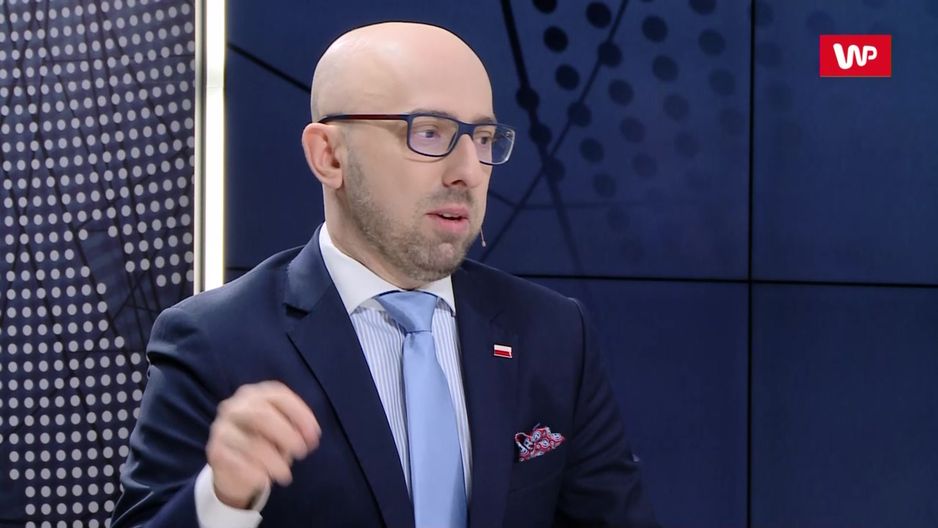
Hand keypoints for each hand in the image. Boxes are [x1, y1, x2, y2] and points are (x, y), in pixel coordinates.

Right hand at [206, 381, 320, 508]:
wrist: (233, 467)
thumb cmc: (265, 441)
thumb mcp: (282, 431)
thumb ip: (296, 429)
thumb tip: (309, 437)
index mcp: (255, 394)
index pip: (279, 396)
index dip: (301, 415)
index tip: (314, 436)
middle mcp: (235, 406)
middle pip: (261, 415)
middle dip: (287, 435)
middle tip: (301, 453)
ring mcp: (222, 427)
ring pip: (251, 443)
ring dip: (274, 461)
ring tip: (285, 474)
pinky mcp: (214, 450)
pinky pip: (237, 462)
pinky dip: (255, 473)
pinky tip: (264, 480)